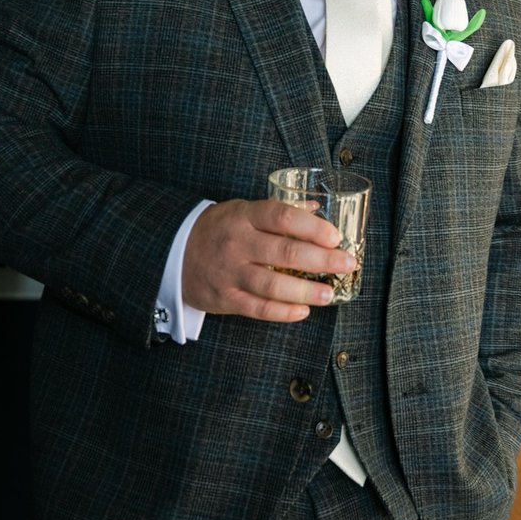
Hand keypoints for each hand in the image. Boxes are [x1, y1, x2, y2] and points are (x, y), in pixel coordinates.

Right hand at [183, 198, 355, 322]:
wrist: (173, 252)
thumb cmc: (217, 229)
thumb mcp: (242, 210)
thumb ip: (278, 211)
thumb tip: (317, 208)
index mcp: (244, 215)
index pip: (282, 217)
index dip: (311, 227)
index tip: (335, 237)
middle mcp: (238, 243)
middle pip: (285, 252)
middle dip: (322, 259)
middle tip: (347, 264)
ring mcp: (231, 272)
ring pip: (273, 284)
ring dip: (306, 291)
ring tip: (330, 293)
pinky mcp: (225, 298)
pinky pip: (258, 308)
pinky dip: (283, 311)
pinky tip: (303, 310)